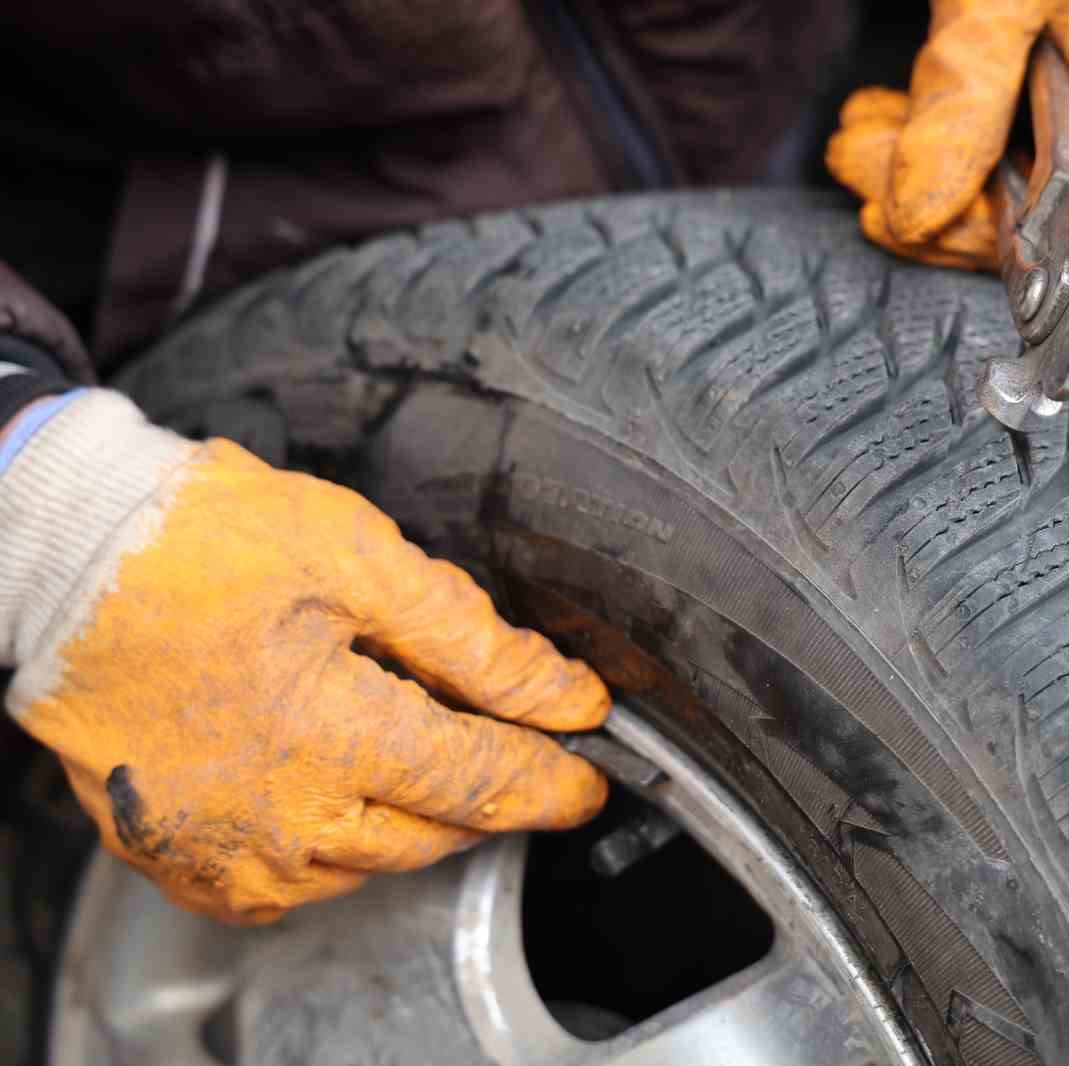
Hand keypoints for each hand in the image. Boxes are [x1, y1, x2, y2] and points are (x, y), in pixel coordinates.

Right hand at [3, 393, 608, 922]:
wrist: (60, 557)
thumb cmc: (197, 541)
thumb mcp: (360, 558)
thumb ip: (476, 642)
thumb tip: (565, 697)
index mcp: (330, 733)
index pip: (482, 782)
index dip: (551, 781)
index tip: (590, 774)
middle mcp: (278, 816)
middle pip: (437, 831)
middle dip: (489, 790)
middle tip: (508, 738)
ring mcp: (225, 850)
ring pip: (372, 863)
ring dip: (416, 813)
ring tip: (408, 735)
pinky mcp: (183, 860)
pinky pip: (295, 884)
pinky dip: (338, 842)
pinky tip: (338, 781)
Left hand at [827, 0, 1068, 269]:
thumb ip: (961, 99)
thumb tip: (916, 211)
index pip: (1067, 229)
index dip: (971, 235)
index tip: (886, 211)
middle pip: (1043, 213)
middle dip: (934, 193)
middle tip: (855, 157)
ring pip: (1025, 177)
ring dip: (933, 160)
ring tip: (866, 129)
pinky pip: (1030, 136)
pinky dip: (960, 129)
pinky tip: (904, 110)